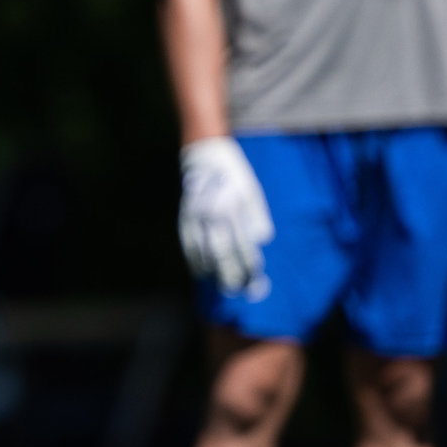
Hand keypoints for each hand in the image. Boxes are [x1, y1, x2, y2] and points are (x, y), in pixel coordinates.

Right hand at [178, 136, 274, 295]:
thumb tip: (261, 241)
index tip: (256, 280)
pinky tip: (201, 272)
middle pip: (222, 254)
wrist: (206, 154)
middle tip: (237, 291)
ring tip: (221, 285)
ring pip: (203, 252)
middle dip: (230, 276)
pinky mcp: (186, 217)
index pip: (243, 246)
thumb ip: (257, 217)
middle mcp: (213, 215)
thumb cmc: (235, 175)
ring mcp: (197, 217)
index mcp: (233, 209)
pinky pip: (189, 244)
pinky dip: (195, 260)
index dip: (249, 266)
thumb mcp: (252, 192)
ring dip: (213, 272)